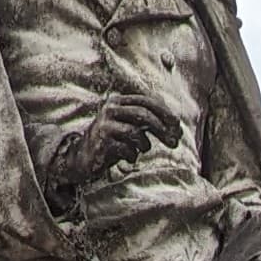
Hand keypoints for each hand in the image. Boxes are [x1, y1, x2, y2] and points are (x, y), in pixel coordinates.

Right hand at [42, 94, 178, 210]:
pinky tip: (129, 158)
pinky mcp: (102, 142)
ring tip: (142, 149)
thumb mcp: (128, 128)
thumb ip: (146, 123)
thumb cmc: (111, 143)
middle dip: (162, 128)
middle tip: (175, 142)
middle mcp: (110, 109)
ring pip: (136, 132)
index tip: (178, 126)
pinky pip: (127, 148)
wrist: (82, 159)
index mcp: (118, 101)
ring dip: (145, 144)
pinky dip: (133, 155)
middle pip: (143, 114)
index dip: (165, 113)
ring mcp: (105, 125)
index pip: (146, 101)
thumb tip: (174, 127)